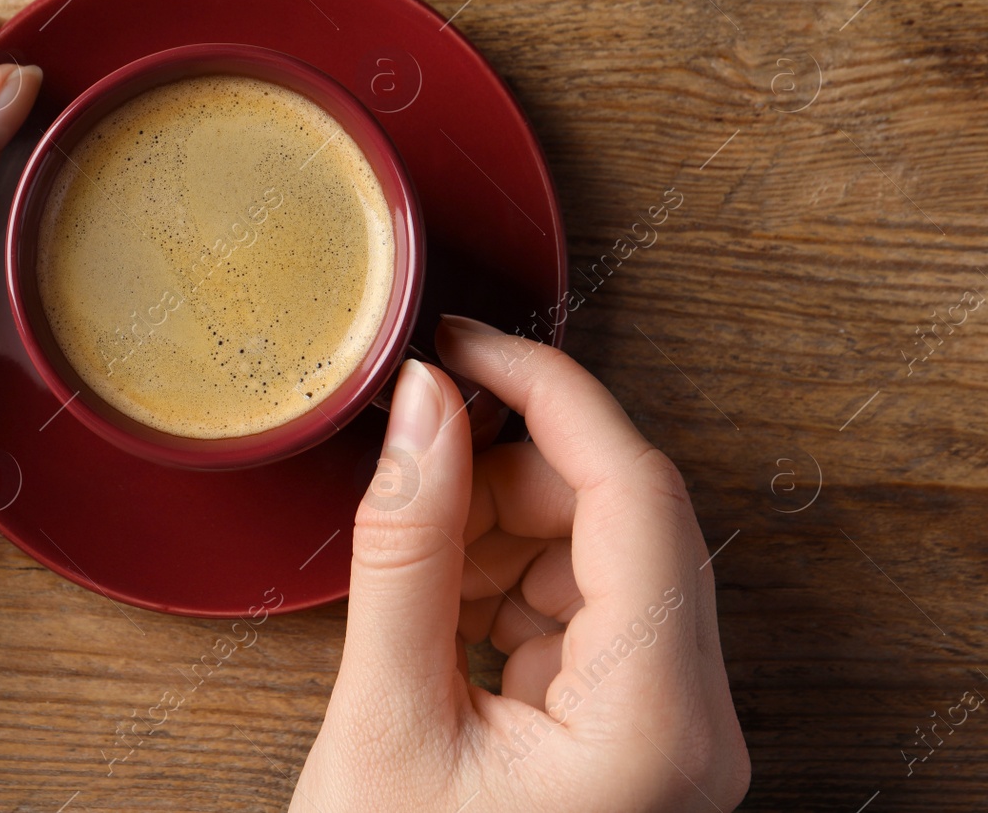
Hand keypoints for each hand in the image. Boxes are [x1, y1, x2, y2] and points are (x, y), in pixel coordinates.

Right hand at [291, 315, 749, 811]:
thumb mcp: (383, 723)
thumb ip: (406, 553)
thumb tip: (424, 409)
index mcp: (658, 726)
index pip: (636, 496)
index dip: (549, 394)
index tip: (466, 345)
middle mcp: (693, 725)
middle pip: (626, 521)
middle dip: (511, 474)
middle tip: (413, 466)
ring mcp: (669, 731)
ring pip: (604, 557)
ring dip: (504, 531)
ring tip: (418, 572)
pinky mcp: (632, 732)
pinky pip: (584, 609)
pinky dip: (509, 584)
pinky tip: (445, 614)